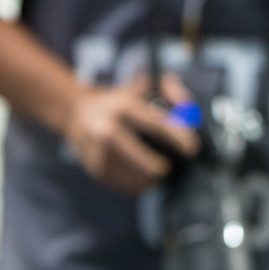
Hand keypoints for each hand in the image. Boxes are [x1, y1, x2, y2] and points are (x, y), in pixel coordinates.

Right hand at [61, 74, 198, 194]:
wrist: (76, 112)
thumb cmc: (120, 98)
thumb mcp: (143, 84)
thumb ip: (170, 88)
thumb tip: (186, 108)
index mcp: (123, 106)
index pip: (155, 124)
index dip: (177, 137)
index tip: (191, 148)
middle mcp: (107, 129)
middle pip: (143, 160)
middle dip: (163, 167)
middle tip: (173, 167)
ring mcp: (98, 151)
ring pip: (135, 177)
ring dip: (152, 178)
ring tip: (158, 172)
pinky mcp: (94, 169)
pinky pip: (123, 185)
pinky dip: (137, 185)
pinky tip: (143, 177)